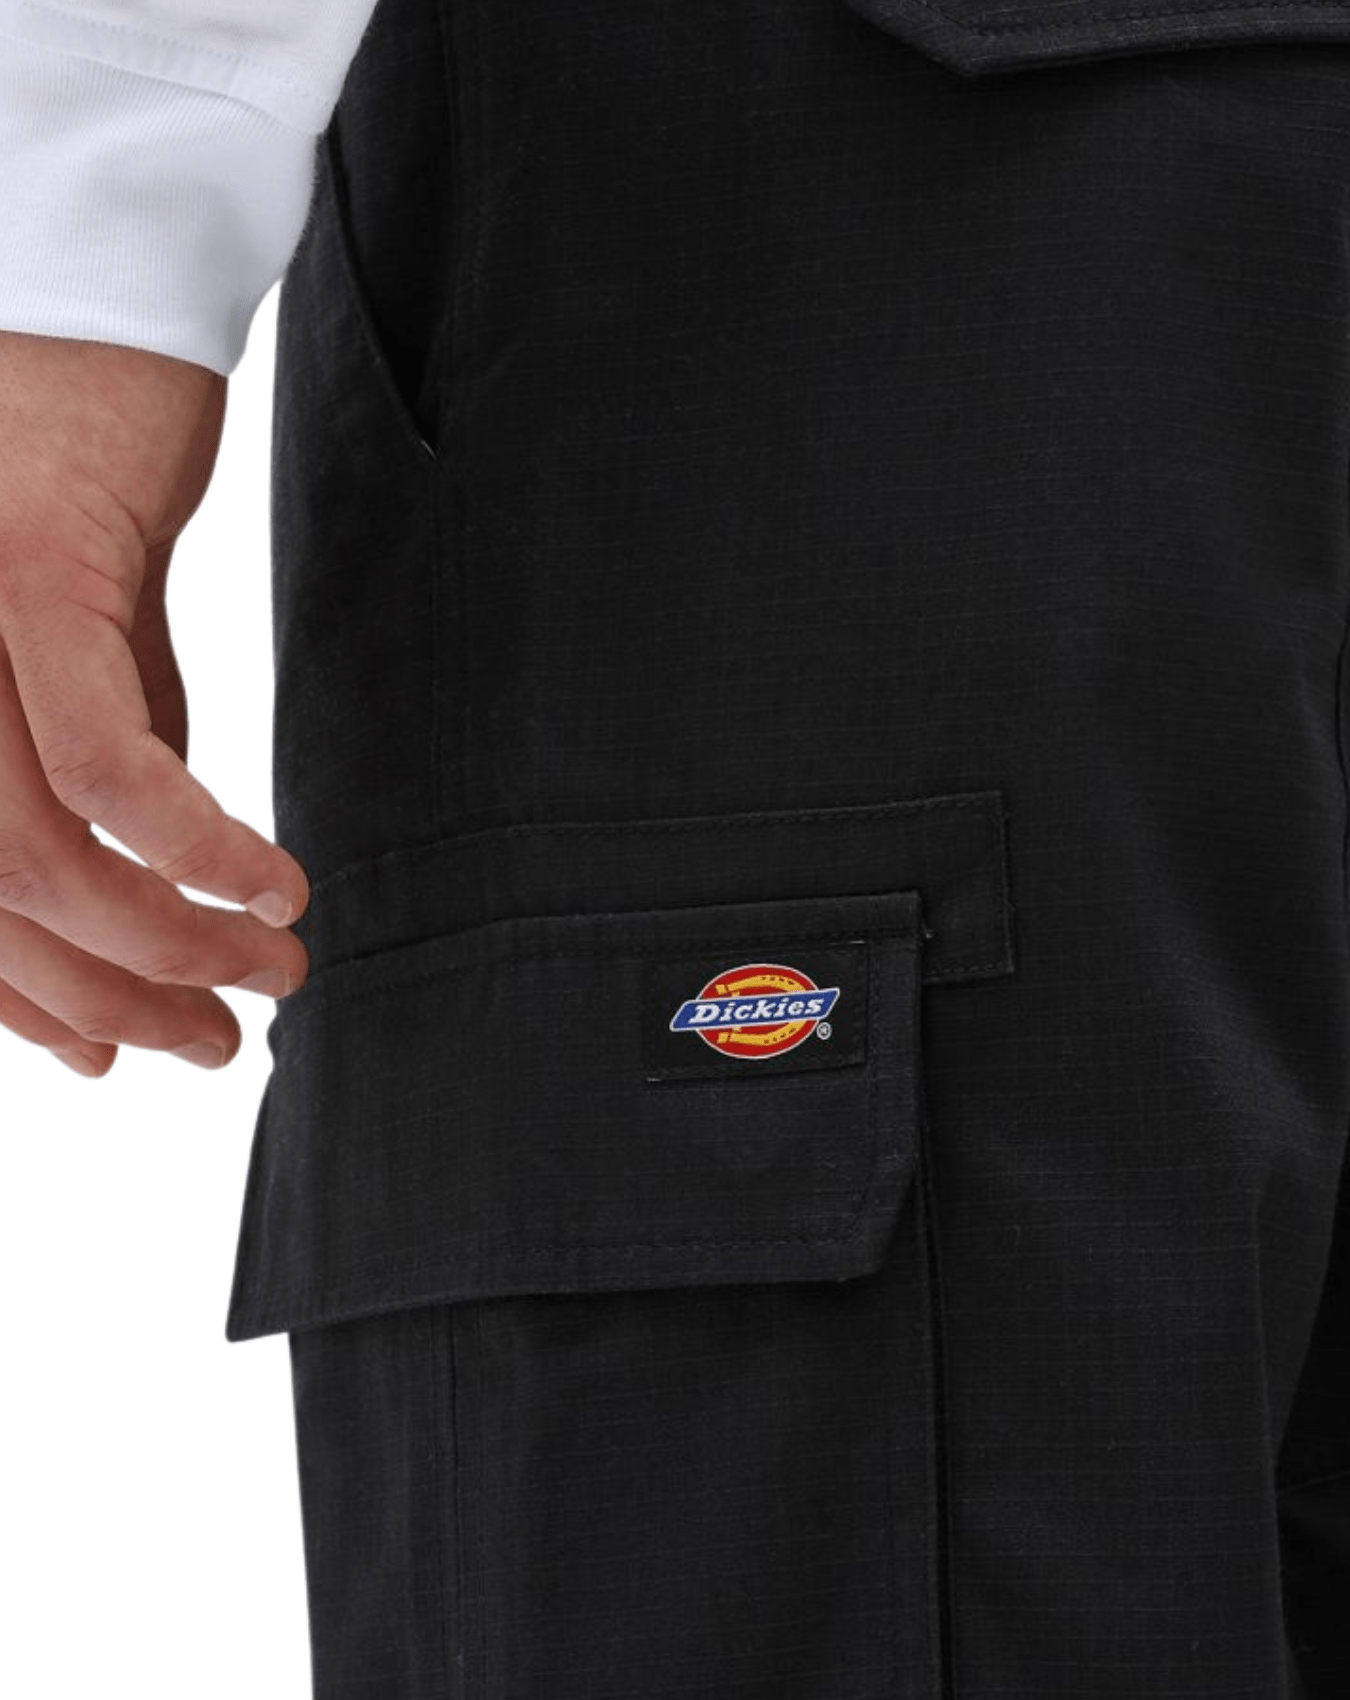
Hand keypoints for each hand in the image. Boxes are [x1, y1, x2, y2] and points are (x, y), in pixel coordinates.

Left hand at [0, 330, 308, 1079]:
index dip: (24, 1002)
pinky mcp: (22, 583)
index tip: (118, 1051)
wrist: (85, 288)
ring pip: (37, 859)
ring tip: (269, 975)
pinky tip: (271, 887)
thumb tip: (159, 866)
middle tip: (215, 1041)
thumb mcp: (84, 626)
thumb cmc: (74, 447)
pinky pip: (103, 767)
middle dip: (109, 1000)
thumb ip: (98, 741)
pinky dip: (194, 847)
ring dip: (168, 944)